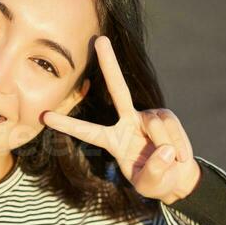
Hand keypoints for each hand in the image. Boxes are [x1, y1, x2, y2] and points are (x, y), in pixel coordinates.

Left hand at [42, 35, 200, 204]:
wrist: (178, 175)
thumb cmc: (157, 182)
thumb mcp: (150, 185)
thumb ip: (154, 172)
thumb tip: (165, 150)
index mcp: (112, 141)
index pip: (87, 132)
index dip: (68, 124)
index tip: (44, 116)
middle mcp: (127, 122)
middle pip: (118, 90)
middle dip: (109, 65)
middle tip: (99, 39)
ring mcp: (147, 116)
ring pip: (155, 125)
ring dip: (165, 146)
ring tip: (170, 162)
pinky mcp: (165, 116)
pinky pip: (171, 127)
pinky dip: (179, 145)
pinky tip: (181, 156)